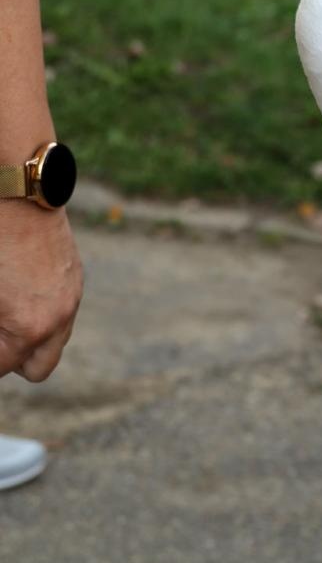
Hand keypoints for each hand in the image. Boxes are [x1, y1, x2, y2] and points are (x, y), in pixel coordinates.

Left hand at [0, 204, 83, 380]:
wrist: (18, 193)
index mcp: (28, 327)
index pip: (2, 367)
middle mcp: (57, 318)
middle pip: (36, 368)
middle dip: (10, 358)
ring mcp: (70, 297)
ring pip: (53, 341)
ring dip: (29, 338)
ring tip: (5, 315)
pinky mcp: (74, 278)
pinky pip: (61, 312)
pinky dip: (41, 312)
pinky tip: (19, 291)